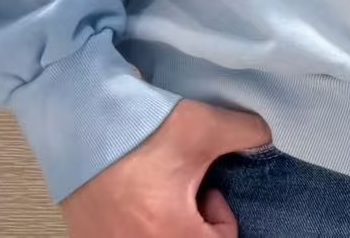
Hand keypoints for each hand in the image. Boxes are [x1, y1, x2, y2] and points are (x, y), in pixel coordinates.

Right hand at [59, 96, 273, 235]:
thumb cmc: (143, 132)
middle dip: (195, 227)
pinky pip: (129, 237)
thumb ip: (247, 134)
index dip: (222, 223)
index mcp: (172, 237)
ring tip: (160, 194)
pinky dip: (140, 226)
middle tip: (188, 193)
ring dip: (169, 225)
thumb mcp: (204, 127)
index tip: (210, 194)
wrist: (82, 123)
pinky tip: (135, 198)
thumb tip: (266, 140)